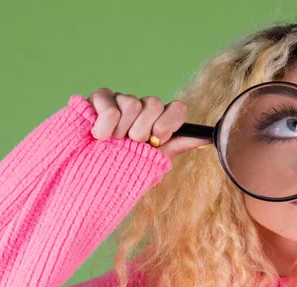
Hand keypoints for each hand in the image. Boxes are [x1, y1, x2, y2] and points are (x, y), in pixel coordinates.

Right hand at [87, 88, 211, 158]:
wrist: (88, 177)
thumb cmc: (123, 168)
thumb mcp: (153, 160)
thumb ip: (178, 144)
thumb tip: (208, 138)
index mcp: (158, 120)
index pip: (177, 108)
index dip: (169, 123)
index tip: (157, 140)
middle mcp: (142, 107)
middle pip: (154, 103)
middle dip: (143, 131)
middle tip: (131, 144)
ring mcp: (120, 100)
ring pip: (132, 102)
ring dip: (122, 131)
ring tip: (113, 143)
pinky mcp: (97, 99)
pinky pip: (109, 105)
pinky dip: (105, 126)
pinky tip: (98, 136)